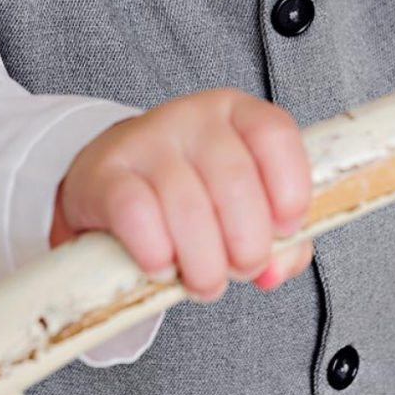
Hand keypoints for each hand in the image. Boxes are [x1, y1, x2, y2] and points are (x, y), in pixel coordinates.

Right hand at [49, 89, 313, 299]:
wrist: (112, 181)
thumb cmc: (194, 192)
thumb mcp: (243, 202)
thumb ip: (278, 238)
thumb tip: (276, 270)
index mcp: (236, 113)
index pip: (274, 134)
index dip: (290, 189)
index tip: (285, 230)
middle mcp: (193, 117)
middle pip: (235, 182)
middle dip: (247, 244)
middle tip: (241, 270)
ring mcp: (146, 141)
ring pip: (188, 207)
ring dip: (204, 263)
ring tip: (204, 281)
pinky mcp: (104, 173)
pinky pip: (137, 215)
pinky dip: (157, 253)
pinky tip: (162, 266)